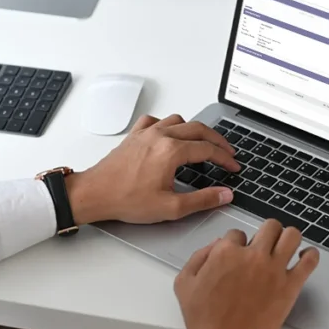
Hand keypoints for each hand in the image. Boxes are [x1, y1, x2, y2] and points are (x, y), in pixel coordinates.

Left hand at [66, 114, 240, 225]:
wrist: (95, 193)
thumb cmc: (126, 200)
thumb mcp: (170, 207)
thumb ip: (202, 200)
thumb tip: (224, 195)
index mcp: (171, 151)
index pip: (208, 149)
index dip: (225, 158)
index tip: (233, 166)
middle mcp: (160, 136)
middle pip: (198, 129)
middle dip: (217, 140)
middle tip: (227, 152)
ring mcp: (146, 133)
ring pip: (179, 121)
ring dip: (195, 130)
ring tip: (203, 142)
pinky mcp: (134, 136)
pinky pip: (156, 121)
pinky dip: (168, 125)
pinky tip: (169, 135)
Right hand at [174, 221, 319, 328]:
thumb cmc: (203, 321)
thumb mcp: (184, 284)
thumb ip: (199, 257)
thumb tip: (217, 243)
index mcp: (225, 253)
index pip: (238, 233)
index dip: (239, 243)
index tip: (241, 255)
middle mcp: (252, 257)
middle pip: (269, 227)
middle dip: (267, 233)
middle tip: (265, 246)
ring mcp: (273, 270)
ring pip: (292, 235)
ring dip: (289, 238)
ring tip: (286, 247)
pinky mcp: (289, 287)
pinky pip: (309, 261)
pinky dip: (310, 255)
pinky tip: (305, 257)